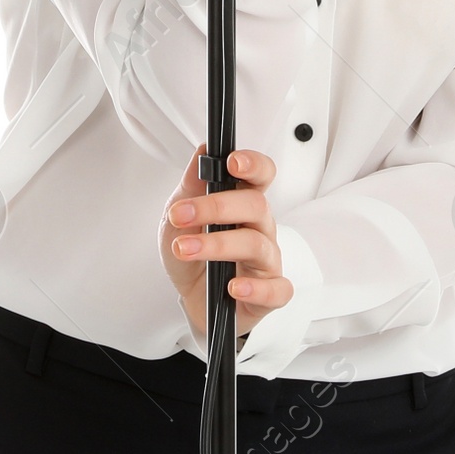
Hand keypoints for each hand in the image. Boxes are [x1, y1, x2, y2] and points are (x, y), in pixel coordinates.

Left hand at [159, 142, 291, 342]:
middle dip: (216, 207)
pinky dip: (256, 288)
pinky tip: (233, 286)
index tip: (232, 162)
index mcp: (243, 206)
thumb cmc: (192, 257)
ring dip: (217, 245)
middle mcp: (260, 229)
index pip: (261, 176)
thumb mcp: (177, 221)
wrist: (190, 300)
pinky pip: (276, 290)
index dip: (254, 164)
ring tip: (185, 249)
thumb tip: (202, 152)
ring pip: (257, 245)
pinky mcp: (268, 295)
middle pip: (256, 206)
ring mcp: (267, 262)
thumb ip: (190, 188)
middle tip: (181, 215)